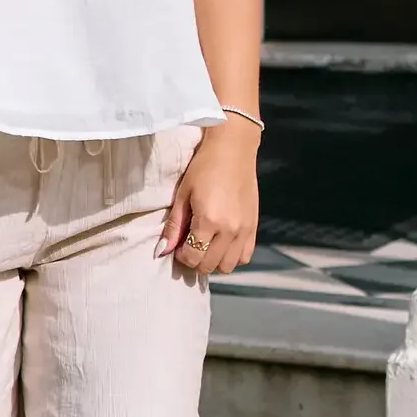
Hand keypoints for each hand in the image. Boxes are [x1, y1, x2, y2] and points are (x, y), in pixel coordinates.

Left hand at [161, 121, 258, 279]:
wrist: (233, 149)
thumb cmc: (204, 167)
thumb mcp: (183, 194)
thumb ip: (174, 226)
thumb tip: (163, 251)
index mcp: (209, 221)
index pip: (193, 257)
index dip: (182, 256)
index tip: (179, 246)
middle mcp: (229, 230)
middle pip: (210, 265)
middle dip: (196, 260)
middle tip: (191, 245)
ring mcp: (244, 230)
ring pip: (228, 266)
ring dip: (215, 261)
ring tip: (208, 245)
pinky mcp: (254, 227)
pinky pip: (245, 256)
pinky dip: (233, 256)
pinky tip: (224, 244)